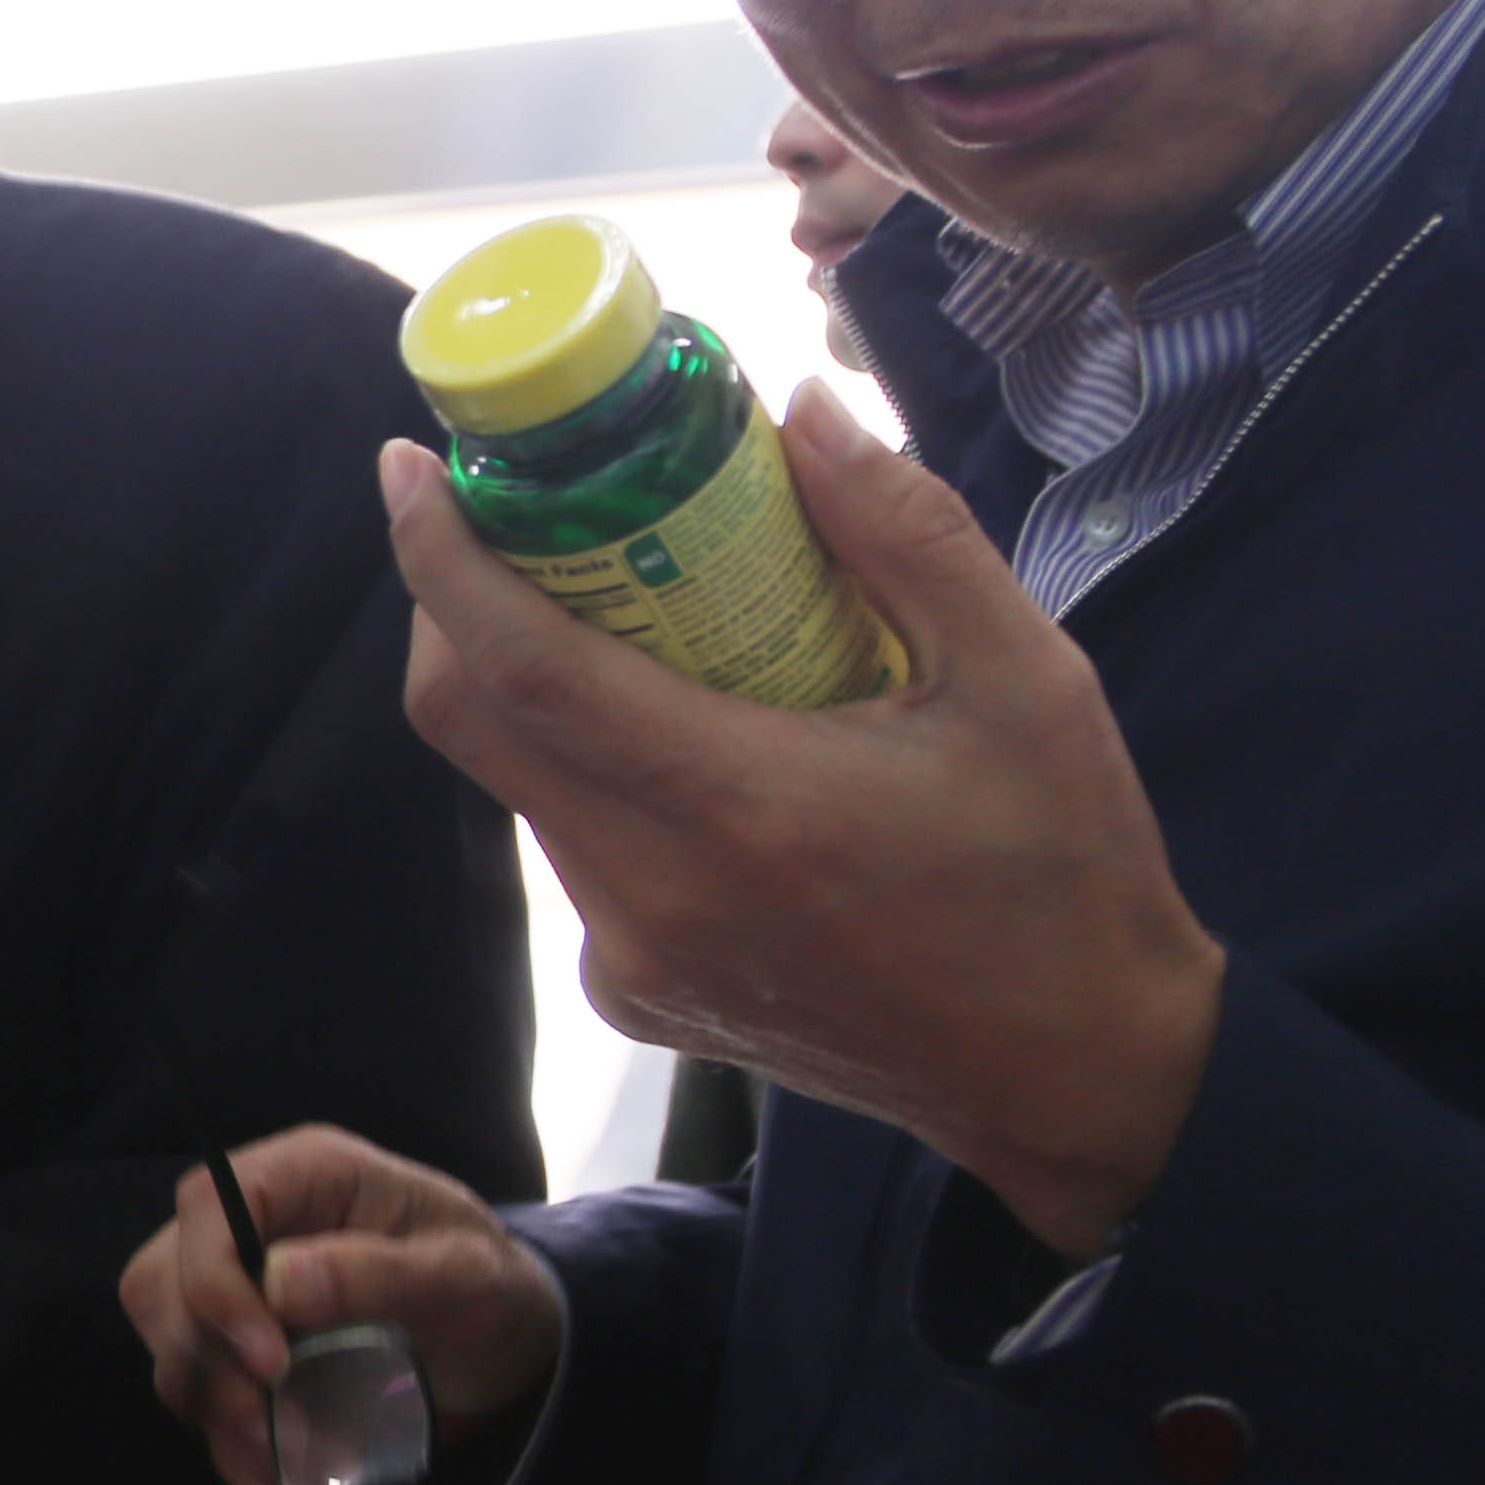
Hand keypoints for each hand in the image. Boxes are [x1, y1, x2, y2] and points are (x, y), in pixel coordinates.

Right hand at [120, 1128, 565, 1484]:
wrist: (503, 1344)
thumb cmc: (489, 1288)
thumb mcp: (463, 1274)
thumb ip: (379, 1270)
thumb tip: (279, 1281)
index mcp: (305, 1174)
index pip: (208, 1205)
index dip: (215, 1284)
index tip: (270, 1361)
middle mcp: (254, 1224)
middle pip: (162, 1280)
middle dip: (206, 1361)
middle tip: (270, 1420)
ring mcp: (238, 1292)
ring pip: (169, 1348)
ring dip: (217, 1414)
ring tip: (289, 1459)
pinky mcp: (241, 1356)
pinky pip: (206, 1408)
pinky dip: (241, 1463)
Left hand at [385, 389, 1223, 1262]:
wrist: (1074, 1076)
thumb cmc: (1062, 871)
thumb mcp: (1027, 678)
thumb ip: (907, 532)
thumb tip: (798, 407)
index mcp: (741, 808)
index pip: (520, 668)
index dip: (439, 559)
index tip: (410, 466)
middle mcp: (653, 894)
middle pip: (471, 722)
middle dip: (459, 599)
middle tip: (512, 510)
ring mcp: (631, 958)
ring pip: (516, 784)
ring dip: (530, 683)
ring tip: (620, 606)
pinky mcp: (633, 997)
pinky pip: (569, 850)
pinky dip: (587, 767)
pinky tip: (680, 728)